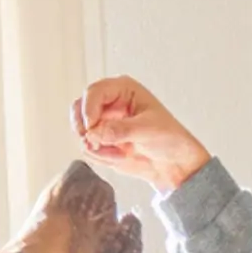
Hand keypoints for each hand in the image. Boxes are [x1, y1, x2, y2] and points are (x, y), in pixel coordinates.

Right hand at [73, 76, 212, 193]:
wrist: (173, 163)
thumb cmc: (169, 138)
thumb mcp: (148, 130)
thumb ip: (120, 130)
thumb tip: (94, 133)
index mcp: (123, 89)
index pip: (94, 92)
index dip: (88, 109)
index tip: (90, 128)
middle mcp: (109, 102)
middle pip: (79, 107)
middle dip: (82, 127)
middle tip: (90, 142)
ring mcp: (103, 122)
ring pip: (80, 130)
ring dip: (95, 145)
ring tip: (119, 153)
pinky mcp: (101, 140)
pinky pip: (87, 147)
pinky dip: (100, 155)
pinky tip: (120, 156)